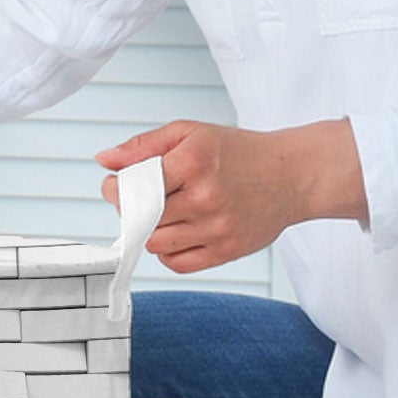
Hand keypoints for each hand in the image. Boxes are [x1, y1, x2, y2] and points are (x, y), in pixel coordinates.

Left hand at [95, 118, 366, 272]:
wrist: (292, 175)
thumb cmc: (238, 152)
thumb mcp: (190, 133)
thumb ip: (144, 145)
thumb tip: (105, 161)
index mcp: (193, 162)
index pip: (133, 187)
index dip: (116, 189)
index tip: (116, 185)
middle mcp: (205, 197)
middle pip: (141, 218)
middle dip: (132, 209)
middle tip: (142, 199)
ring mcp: (218, 227)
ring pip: (155, 244)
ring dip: (149, 231)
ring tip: (163, 215)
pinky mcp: (228, 250)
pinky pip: (178, 263)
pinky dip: (168, 252)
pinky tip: (178, 233)